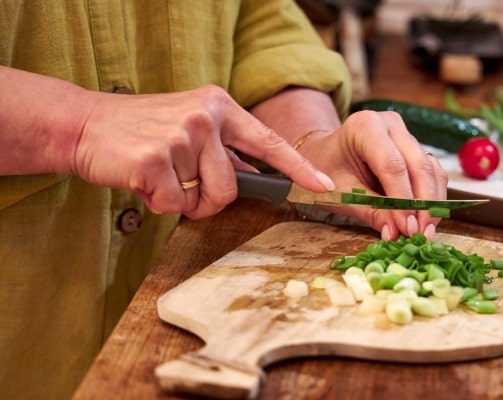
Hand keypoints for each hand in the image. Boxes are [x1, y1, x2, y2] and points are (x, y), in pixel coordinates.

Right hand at [75, 85, 334, 218]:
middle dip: (209, 200)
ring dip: (182, 201)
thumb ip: (224, 149)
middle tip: (182, 186)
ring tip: (159, 177)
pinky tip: (142, 179)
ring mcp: (181, 135)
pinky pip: (174, 204)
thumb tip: (257, 177)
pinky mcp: (155, 158)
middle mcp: (206, 116)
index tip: (325, 185)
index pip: (269, 142)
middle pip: (232, 187)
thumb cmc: (142, 132)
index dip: (299, 168)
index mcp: (220, 106)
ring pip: (203, 199)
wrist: (85, 126)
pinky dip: (157, 203)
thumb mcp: (191, 127)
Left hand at [293, 110, 448, 239]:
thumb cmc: (327, 169)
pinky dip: (432, 199)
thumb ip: (368, 210)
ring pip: (432, 170)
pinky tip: (426, 221)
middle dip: (424, 204)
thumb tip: (395, 233)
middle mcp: (391, 125)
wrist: (326, 153)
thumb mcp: (341, 192)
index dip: (403, 200)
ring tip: (425, 232)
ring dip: (433, 204)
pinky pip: (433, 174)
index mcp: (365, 126)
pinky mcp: (417, 149)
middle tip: (422, 235)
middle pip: (419, 165)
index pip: (392, 165)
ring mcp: (407, 135)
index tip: (406, 228)